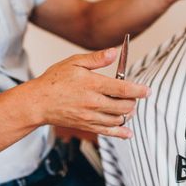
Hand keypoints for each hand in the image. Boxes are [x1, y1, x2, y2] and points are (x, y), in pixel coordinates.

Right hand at [27, 48, 147, 138]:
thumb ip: (96, 58)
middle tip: (134, 95)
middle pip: (125, 106)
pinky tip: (128, 132)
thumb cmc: (54, 80)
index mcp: (93, 84)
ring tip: (127, 107)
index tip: (147, 90)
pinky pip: (108, 132)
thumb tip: (114, 52)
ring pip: (119, 119)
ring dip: (128, 114)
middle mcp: (94, 102)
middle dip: (133, 101)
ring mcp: (90, 116)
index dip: (139, 90)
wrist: (38, 103)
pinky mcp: (86, 126)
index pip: (123, 89)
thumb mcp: (74, 62)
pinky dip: (121, 133)